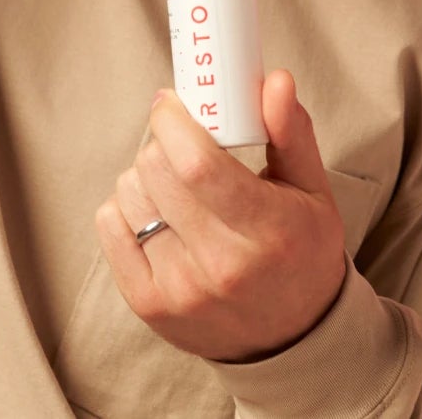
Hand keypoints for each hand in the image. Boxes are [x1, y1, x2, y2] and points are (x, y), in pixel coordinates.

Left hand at [94, 70, 346, 362]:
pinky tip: (159, 212)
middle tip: (183, 143)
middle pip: (155, 170)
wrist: (290, 341)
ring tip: (178, 187)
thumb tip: (277, 80)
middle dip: (163, 141)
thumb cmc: (301, 252)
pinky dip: (127, 206)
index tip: (173, 102)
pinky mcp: (147, 304)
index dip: (173, 120)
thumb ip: (291, 132)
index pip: (196, 163)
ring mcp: (178, 290)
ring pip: (129, 192)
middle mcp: (220, 266)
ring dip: (146, 175)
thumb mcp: (312, 191)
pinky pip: (109, 225)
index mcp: (267, 232)